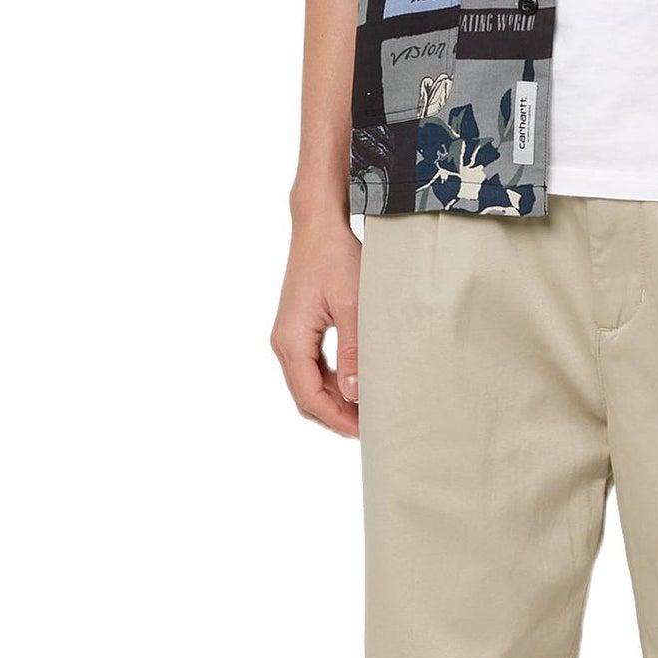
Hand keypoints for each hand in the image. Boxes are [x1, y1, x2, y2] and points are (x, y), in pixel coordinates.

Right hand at [270, 189, 360, 437]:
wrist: (319, 226)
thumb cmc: (335, 258)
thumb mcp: (353, 305)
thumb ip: (354, 350)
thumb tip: (355, 392)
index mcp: (291, 340)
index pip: (309, 397)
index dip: (337, 420)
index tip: (366, 431)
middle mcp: (284, 342)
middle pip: (306, 397)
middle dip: (337, 416)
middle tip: (373, 427)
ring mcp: (290, 337)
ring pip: (309, 385)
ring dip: (336, 401)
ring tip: (369, 410)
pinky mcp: (300, 330)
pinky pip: (313, 369)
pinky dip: (333, 384)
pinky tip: (358, 387)